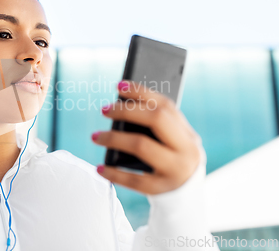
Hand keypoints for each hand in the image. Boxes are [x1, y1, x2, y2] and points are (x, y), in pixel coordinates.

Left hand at [93, 80, 200, 194]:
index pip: (165, 105)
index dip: (141, 92)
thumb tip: (121, 104)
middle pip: (156, 119)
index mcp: (188, 134)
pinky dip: (113, 172)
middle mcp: (186, 150)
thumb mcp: (172, 142)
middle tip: (103, 109)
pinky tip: (99, 168)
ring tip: (95, 136)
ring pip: (141, 146)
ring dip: (114, 138)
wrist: (186, 196)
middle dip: (126, 110)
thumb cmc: (171, 159)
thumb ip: (156, 125)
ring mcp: (175, 171)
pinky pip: (133, 179)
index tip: (118, 86)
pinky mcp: (160, 189)